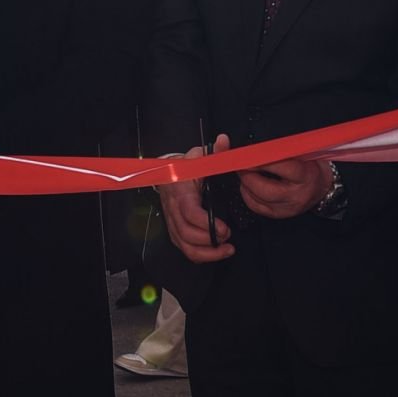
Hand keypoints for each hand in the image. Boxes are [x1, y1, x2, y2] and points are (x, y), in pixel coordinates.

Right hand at [155, 133, 235, 263]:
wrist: (169, 173)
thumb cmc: (187, 166)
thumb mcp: (201, 156)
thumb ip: (215, 152)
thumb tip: (224, 141)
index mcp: (180, 190)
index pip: (188, 212)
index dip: (206, 224)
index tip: (224, 229)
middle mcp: (173, 208)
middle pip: (185, 233)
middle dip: (209, 241)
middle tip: (228, 239)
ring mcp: (172, 221)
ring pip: (184, 245)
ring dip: (206, 253)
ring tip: (226, 250)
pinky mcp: (174, 230)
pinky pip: (184, 248)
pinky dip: (200, 255)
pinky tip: (216, 253)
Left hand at [237, 157, 334, 219]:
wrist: (321, 187)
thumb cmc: (311, 167)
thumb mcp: (304, 154)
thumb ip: (285, 149)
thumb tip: (261, 145)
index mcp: (305, 176)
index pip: (282, 168)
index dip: (262, 161)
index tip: (248, 154)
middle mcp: (296, 195)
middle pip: (266, 189)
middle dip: (248, 175)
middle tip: (240, 163)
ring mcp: (287, 208)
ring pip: (258, 199)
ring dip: (245, 184)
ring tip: (243, 171)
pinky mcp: (279, 215)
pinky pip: (256, 207)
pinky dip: (247, 195)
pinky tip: (246, 185)